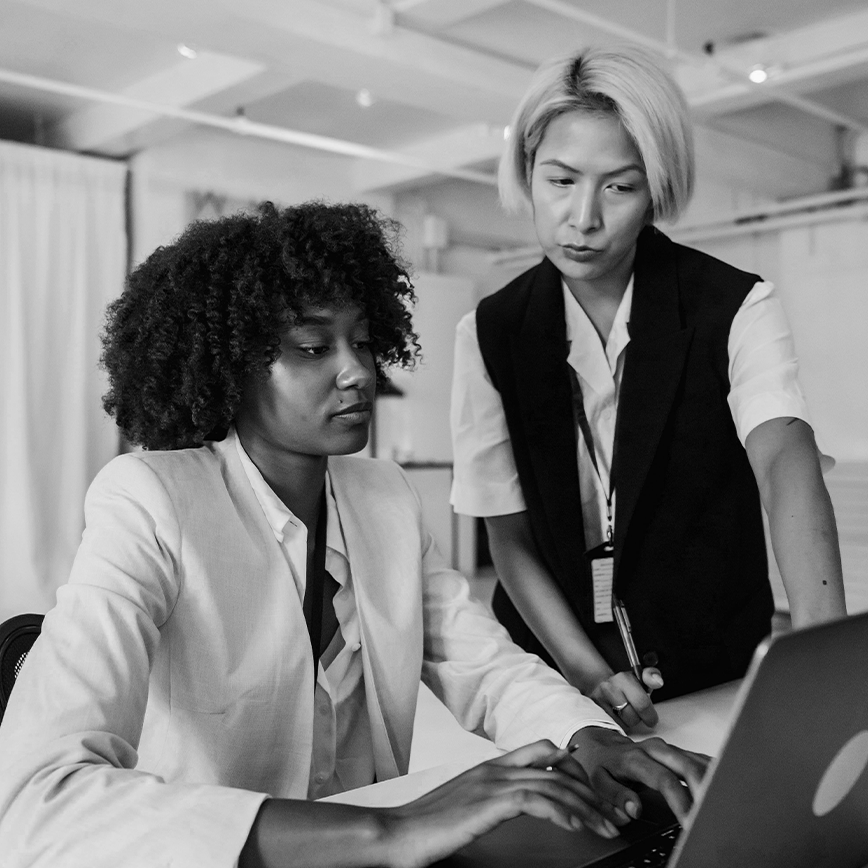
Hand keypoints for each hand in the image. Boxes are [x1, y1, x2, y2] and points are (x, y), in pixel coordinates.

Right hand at [382, 740, 619, 867]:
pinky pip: (536, 800)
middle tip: (608, 813)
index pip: (542, 749)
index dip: (572, 765)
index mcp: (490, 766)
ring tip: (603, 825)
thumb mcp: (466, 803)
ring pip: (553, 782)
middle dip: (588, 790)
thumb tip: (514, 806)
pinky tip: (575, 826)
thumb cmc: (427, 824)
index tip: (590, 790)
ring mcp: (492, 783)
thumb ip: (491, 798)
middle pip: (556, 766)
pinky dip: (561, 811)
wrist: (398, 832)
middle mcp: (495, 768)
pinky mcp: (489, 803)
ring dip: (585, 805)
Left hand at [567, 726, 710, 824]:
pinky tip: (723, 787)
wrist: (601, 744)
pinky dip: (713, 773)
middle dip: (705, 791)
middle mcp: (655, 750)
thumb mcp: (597, 780)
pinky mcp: (677, 751)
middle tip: (713, 816)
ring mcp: (668, 749)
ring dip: (712, 782)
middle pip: (688, 766)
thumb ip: (615, 796)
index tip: (690, 822)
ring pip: (697, 761)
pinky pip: (700, 760)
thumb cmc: (600, 764)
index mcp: (636, 758)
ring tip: (723, 805)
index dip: (681, 802)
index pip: (664, 780)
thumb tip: (635, 809)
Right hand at [589, 667, 663, 728]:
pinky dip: (617, 725)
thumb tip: (658, 681)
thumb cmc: (624, 686)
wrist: (599, 686)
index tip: (652, 720)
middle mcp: (609, 687)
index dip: (650, 715)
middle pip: (633, 718)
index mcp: (624, 678)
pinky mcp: (593, 712)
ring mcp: (598, 700)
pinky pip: (613, 727)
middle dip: (638, 719)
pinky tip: (616, 716)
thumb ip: (651, 677)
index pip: (642, 703)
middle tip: (638, 715)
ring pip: (623, 725)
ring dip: (627, 722)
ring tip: (624, 713)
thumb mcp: (640, 679)